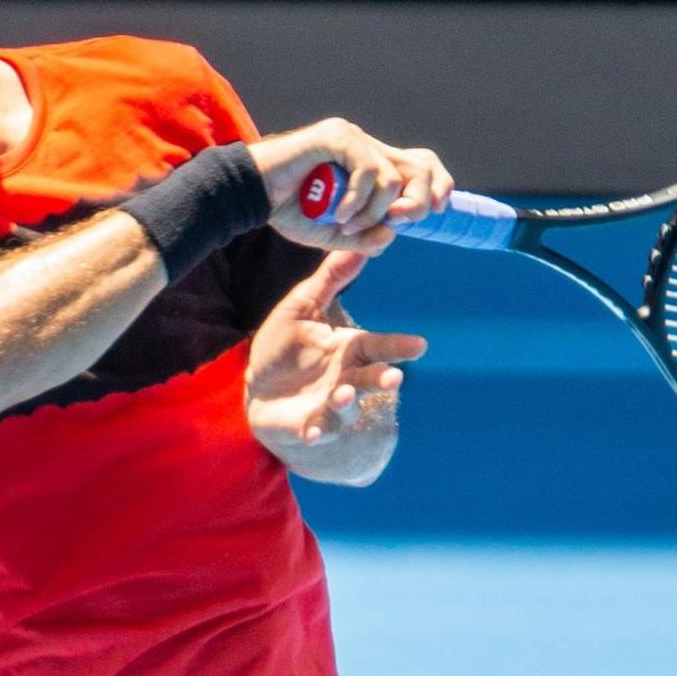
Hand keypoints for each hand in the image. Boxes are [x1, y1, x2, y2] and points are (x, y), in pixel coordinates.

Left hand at [244, 251, 427, 481]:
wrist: (257, 387)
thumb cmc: (286, 346)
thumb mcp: (303, 307)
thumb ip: (330, 279)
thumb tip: (361, 243)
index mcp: (349, 350)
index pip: (379, 346)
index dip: (398, 347)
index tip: (420, 345)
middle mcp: (346, 379)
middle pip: (370, 379)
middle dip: (382, 379)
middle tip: (394, 378)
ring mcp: (328, 406)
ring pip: (345, 407)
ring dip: (347, 403)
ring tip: (344, 395)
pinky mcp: (307, 425)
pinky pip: (314, 431)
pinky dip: (314, 432)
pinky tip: (311, 432)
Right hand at [247, 119, 453, 251]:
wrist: (252, 195)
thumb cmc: (289, 211)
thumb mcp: (334, 235)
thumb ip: (364, 238)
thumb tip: (392, 234)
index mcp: (372, 163)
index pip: (421, 165)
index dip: (438, 185)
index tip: (436, 211)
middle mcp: (368, 147)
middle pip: (420, 167)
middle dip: (418, 203)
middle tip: (393, 223)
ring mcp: (353, 139)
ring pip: (393, 177)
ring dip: (374, 212)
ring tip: (346, 225)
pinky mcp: (337, 137)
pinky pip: (368, 171)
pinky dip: (358, 201)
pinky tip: (338, 214)